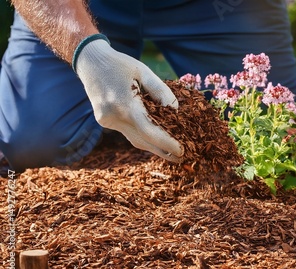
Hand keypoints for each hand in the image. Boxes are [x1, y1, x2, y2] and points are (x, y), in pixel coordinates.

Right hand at [73, 35, 182, 161]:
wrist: (90, 61)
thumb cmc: (120, 64)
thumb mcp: (144, 72)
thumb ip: (161, 91)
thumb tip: (176, 112)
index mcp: (124, 104)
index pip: (150, 132)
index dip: (167, 144)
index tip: (182, 150)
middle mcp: (113, 116)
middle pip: (143, 141)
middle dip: (163, 151)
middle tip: (182, 157)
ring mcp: (106, 121)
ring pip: (135, 140)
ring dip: (153, 146)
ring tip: (172, 151)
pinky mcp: (104, 121)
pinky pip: (128, 133)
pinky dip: (142, 136)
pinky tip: (155, 137)